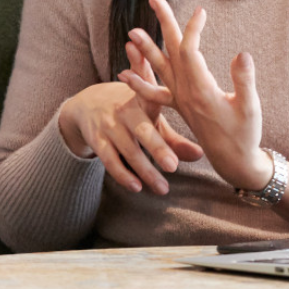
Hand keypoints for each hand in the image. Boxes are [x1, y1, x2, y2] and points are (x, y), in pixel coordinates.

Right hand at [58, 45, 204, 193]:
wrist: (88, 103)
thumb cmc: (131, 112)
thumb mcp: (151, 118)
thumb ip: (175, 139)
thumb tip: (200, 155)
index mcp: (144, 100)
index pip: (157, 105)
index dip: (169, 110)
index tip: (180, 128)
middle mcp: (125, 110)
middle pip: (143, 130)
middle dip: (158, 148)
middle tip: (173, 167)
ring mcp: (109, 125)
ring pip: (128, 150)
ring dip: (145, 171)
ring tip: (162, 188)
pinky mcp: (96, 140)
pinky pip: (109, 159)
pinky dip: (122, 174)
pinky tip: (136, 187)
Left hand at [123, 0, 273, 191]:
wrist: (234, 162)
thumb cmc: (246, 135)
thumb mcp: (251, 107)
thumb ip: (244, 81)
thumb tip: (242, 53)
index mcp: (202, 90)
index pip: (190, 52)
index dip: (193, 29)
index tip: (200, 10)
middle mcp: (186, 93)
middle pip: (171, 52)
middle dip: (164, 25)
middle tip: (154, 0)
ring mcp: (181, 100)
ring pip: (160, 70)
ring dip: (146, 49)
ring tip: (131, 33)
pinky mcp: (180, 107)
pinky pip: (155, 93)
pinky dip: (140, 83)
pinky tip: (126, 73)